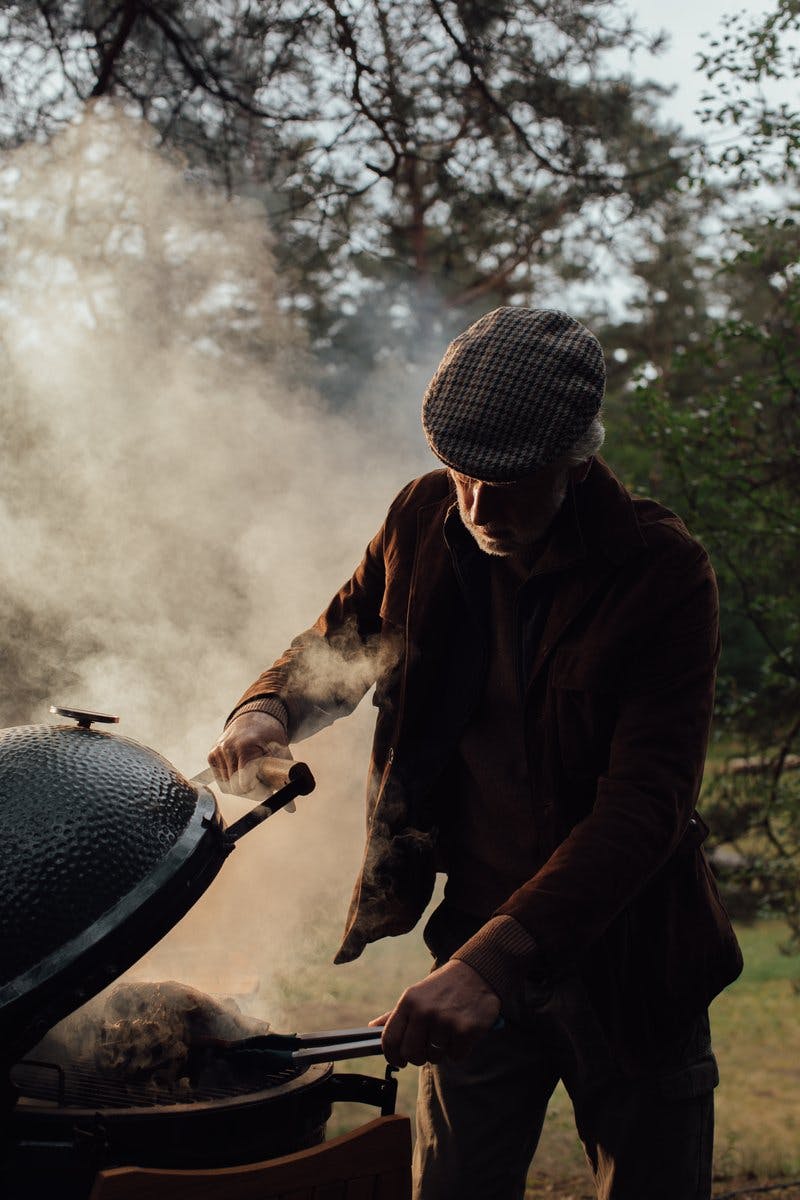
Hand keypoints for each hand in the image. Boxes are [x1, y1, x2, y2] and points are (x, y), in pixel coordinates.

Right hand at [207, 711, 292, 795]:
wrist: (254, 717)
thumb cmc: (271, 737)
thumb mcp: (281, 754)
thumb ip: (285, 780)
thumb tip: (291, 809)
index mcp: (245, 747)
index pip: (245, 783)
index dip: (257, 792)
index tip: (268, 791)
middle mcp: (228, 748)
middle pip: (235, 788)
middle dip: (251, 792)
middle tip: (263, 788)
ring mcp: (218, 751)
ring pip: (227, 786)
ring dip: (241, 788)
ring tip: (254, 778)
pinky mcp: (212, 755)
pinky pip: (221, 779)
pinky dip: (232, 781)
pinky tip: (242, 773)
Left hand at [369, 959, 500, 1066]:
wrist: (477, 973)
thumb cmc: (442, 988)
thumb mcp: (415, 995)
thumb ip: (395, 1015)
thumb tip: (371, 1027)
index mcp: (408, 1002)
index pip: (389, 1040)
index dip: (392, 1056)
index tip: (399, 1061)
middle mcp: (424, 1011)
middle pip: (411, 1054)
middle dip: (419, 1057)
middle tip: (428, 1047)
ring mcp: (445, 1021)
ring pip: (435, 1057)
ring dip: (441, 1051)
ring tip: (447, 1033)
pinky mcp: (466, 1030)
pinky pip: (456, 1056)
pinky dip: (459, 1050)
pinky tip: (461, 1033)